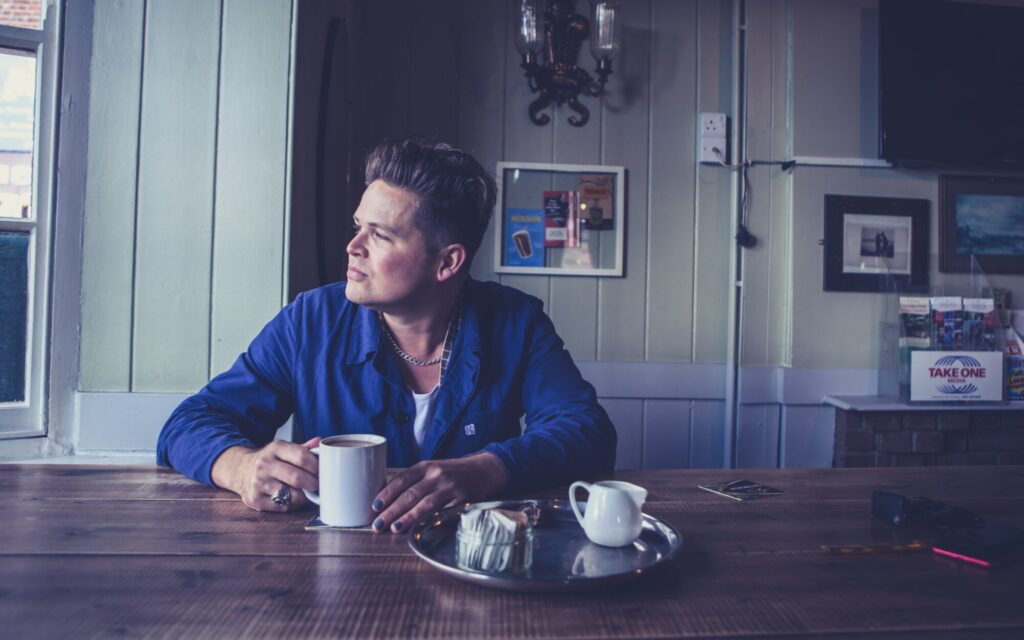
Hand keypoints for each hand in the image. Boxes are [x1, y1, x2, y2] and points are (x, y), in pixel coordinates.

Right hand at [211, 437, 320, 511]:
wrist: (240, 469)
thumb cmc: (269, 460)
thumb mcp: (283, 449)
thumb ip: (303, 448)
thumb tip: (320, 441)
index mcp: (275, 448)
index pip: (302, 457)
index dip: (317, 466)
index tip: (323, 471)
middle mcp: (265, 464)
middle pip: (298, 478)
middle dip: (314, 484)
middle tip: (318, 485)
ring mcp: (258, 483)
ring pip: (292, 495)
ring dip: (303, 497)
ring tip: (305, 492)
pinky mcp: (255, 499)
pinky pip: (282, 507)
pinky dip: (291, 505)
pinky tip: (290, 498)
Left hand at [370, 452, 507, 532]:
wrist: (484, 470)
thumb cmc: (453, 472)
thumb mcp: (433, 469)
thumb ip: (414, 481)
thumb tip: (388, 499)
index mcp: (426, 466)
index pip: (401, 480)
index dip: (386, 493)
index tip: (374, 506)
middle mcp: (437, 475)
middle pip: (410, 494)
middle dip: (391, 510)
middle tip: (377, 524)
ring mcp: (450, 487)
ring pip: (425, 504)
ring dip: (407, 517)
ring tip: (393, 528)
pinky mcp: (462, 500)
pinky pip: (443, 512)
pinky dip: (430, 521)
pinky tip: (420, 529)